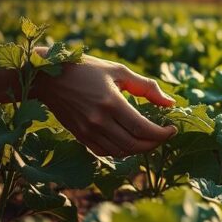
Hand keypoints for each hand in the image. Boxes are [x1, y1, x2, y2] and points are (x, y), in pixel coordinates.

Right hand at [32, 56, 177, 157]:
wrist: (48, 78)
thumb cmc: (86, 69)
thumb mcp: (118, 71)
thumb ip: (146, 87)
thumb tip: (170, 103)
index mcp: (111, 102)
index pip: (143, 129)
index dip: (162, 134)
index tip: (172, 129)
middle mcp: (99, 121)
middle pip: (134, 145)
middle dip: (154, 143)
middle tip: (164, 135)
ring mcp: (88, 131)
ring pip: (121, 152)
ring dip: (139, 149)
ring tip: (149, 138)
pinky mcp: (80, 136)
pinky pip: (105, 152)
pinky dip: (121, 151)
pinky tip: (129, 140)